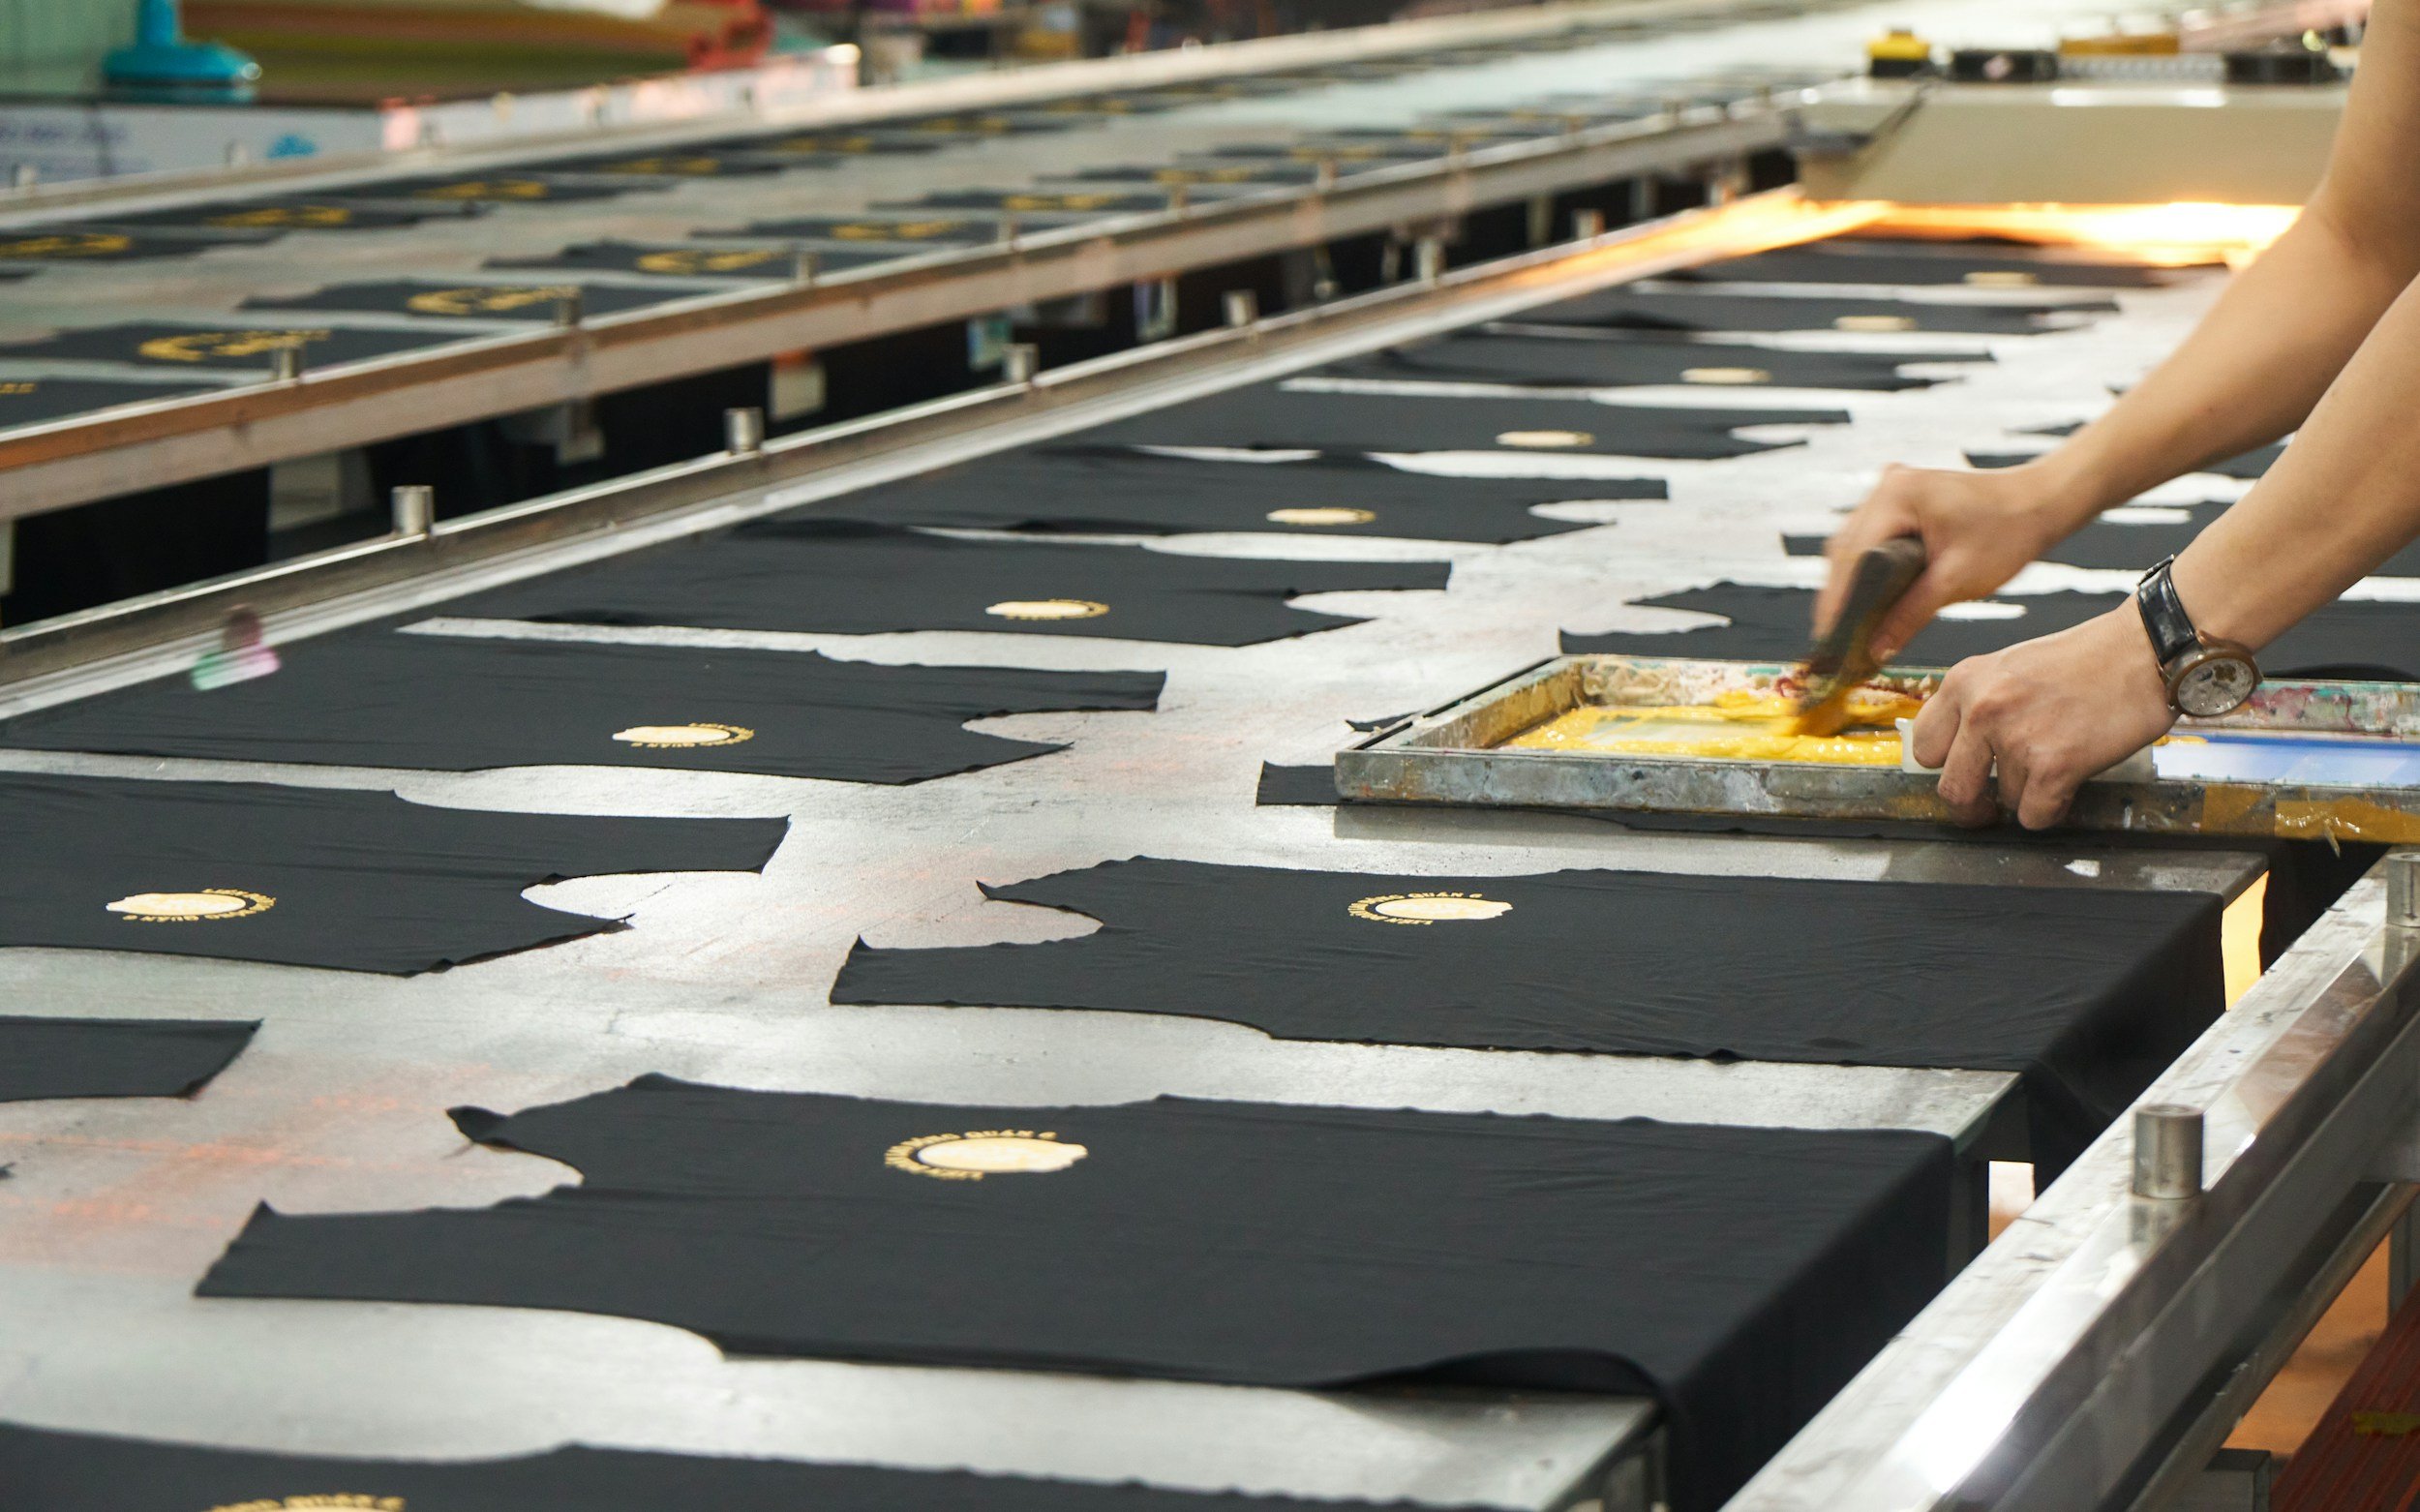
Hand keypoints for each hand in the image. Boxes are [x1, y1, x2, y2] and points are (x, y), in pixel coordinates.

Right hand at [1814, 460, 2086, 660]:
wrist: (2041, 502)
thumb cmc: (2008, 533)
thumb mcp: (1957, 580)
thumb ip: (1910, 615)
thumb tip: (1874, 651)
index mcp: (1896, 496)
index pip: (1853, 556)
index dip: (1837, 601)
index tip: (1826, 639)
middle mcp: (1885, 488)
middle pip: (1845, 550)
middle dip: (1838, 596)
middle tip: (1831, 641)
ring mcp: (1890, 492)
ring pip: (1852, 545)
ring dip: (1848, 584)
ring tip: (1843, 626)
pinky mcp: (1899, 503)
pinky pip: (1868, 539)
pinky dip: (1863, 570)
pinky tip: (1864, 600)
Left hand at [1909, 607, 2175, 829]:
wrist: (2144, 649)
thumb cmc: (2086, 657)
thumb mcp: (2009, 667)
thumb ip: (1977, 703)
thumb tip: (1958, 751)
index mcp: (1964, 681)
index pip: (1923, 746)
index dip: (1944, 766)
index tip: (1960, 771)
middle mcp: (1982, 710)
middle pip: (1951, 789)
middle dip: (1971, 805)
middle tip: (1987, 806)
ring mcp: (2016, 739)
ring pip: (2004, 801)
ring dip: (2029, 794)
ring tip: (2056, 763)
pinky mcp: (2054, 765)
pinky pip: (2035, 816)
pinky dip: (2052, 810)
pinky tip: (2068, 783)